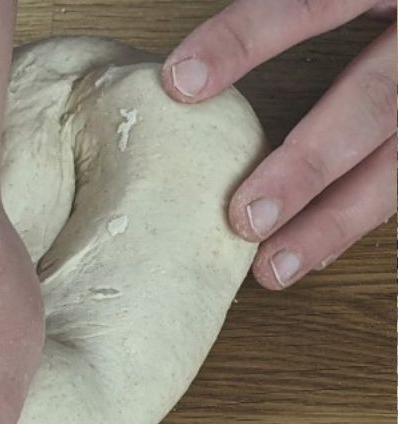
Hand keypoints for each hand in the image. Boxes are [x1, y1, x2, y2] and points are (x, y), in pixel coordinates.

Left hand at [161, 0, 395, 288]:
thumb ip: (295, 5)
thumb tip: (190, 57)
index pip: (309, 3)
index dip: (244, 41)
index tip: (179, 83)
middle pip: (373, 101)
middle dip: (307, 165)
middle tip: (243, 219)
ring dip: (335, 220)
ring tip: (274, 269)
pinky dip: (359, 216)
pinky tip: (317, 251)